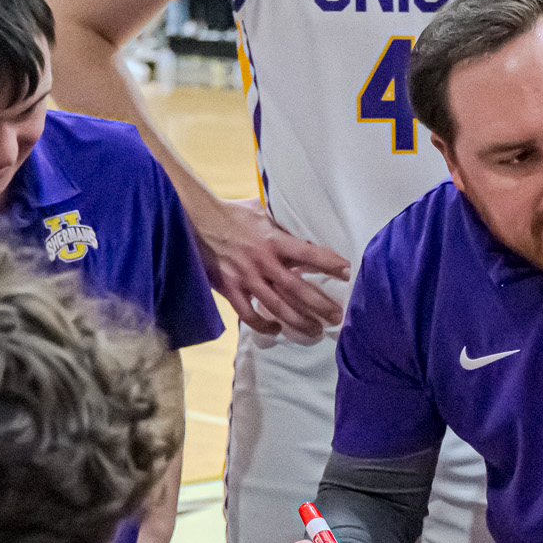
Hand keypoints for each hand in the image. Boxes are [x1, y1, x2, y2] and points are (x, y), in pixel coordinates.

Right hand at [194, 198, 349, 341]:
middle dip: (320, 305)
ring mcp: (245, 278)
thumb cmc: (233, 213)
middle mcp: (262, 261)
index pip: (308, 253)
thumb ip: (283, 221)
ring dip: (299, 322)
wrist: (195, 219)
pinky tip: (277, 329)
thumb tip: (307, 220)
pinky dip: (263, 325)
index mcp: (273, 239)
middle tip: (337, 317)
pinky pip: (248, 314)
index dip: (329, 264)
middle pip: (297, 289)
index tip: (347, 272)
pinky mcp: (229, 288)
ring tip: (315, 331)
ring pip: (277, 307)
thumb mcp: (262, 211)